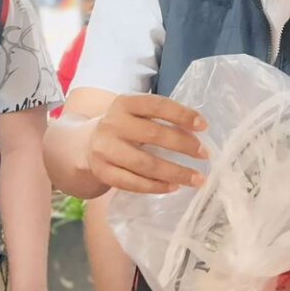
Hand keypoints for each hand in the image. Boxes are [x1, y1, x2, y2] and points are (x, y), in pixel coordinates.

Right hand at [86, 93, 207, 194]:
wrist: (85, 145)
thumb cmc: (123, 127)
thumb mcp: (136, 114)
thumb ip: (160, 119)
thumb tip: (197, 131)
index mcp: (124, 104)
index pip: (156, 105)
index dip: (181, 114)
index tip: (204, 126)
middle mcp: (112, 124)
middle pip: (153, 135)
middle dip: (183, 145)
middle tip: (204, 154)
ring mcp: (105, 150)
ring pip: (145, 164)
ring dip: (175, 172)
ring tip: (197, 178)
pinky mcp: (103, 172)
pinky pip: (133, 183)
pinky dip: (156, 186)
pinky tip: (174, 187)